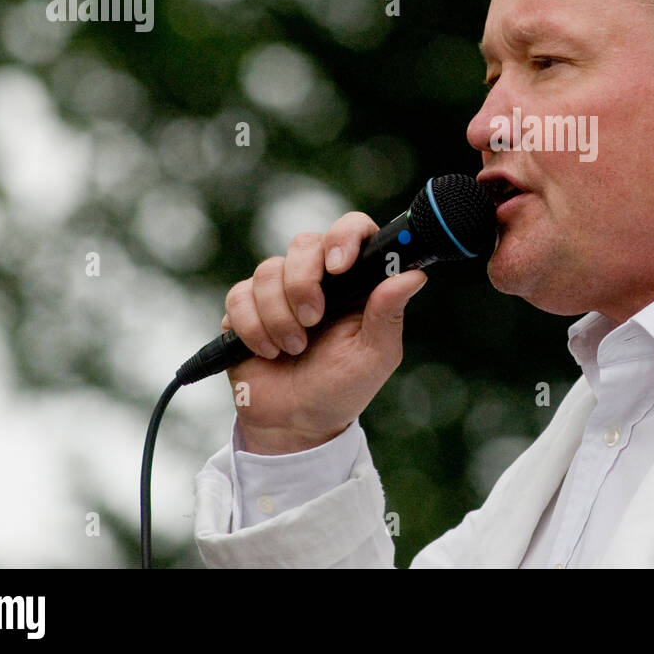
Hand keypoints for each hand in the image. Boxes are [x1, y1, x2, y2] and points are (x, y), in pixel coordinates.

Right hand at [221, 212, 426, 453]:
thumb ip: (388, 313)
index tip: (339, 266)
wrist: (296, 424)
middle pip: (304, 243)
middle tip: (313, 321)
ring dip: (279, 316)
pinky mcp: (245, 308)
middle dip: (304, 284)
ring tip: (294, 348)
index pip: (352, 229)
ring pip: (268, 271)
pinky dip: (253, 327)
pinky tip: (269, 352)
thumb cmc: (342, 387)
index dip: (344, 236)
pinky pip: (239, 296)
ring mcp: (278, 290)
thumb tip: (414, 274)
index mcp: (354, 281)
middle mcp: (317, 277)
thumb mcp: (375, 356)